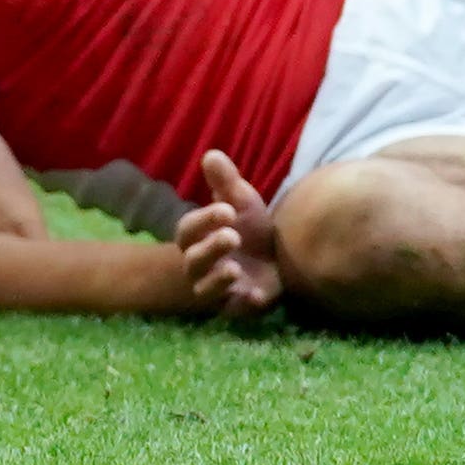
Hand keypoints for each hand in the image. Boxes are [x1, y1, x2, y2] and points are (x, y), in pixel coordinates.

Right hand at [176, 152, 283, 318]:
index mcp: (197, 237)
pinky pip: (234, 310)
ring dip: (217, 280)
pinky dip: (244, 304)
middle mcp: (200, 264)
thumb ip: (226, 182)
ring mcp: (217, 288)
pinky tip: (257, 296)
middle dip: (210, 248)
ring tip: (234, 269)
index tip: (228, 210)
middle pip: (193, 260)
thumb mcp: (241, 201)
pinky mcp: (237, 306)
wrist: (276, 259)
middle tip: (234, 236)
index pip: (189, 229)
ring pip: (206, 289)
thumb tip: (211, 154)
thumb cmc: (249, 227)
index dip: (205, 220)